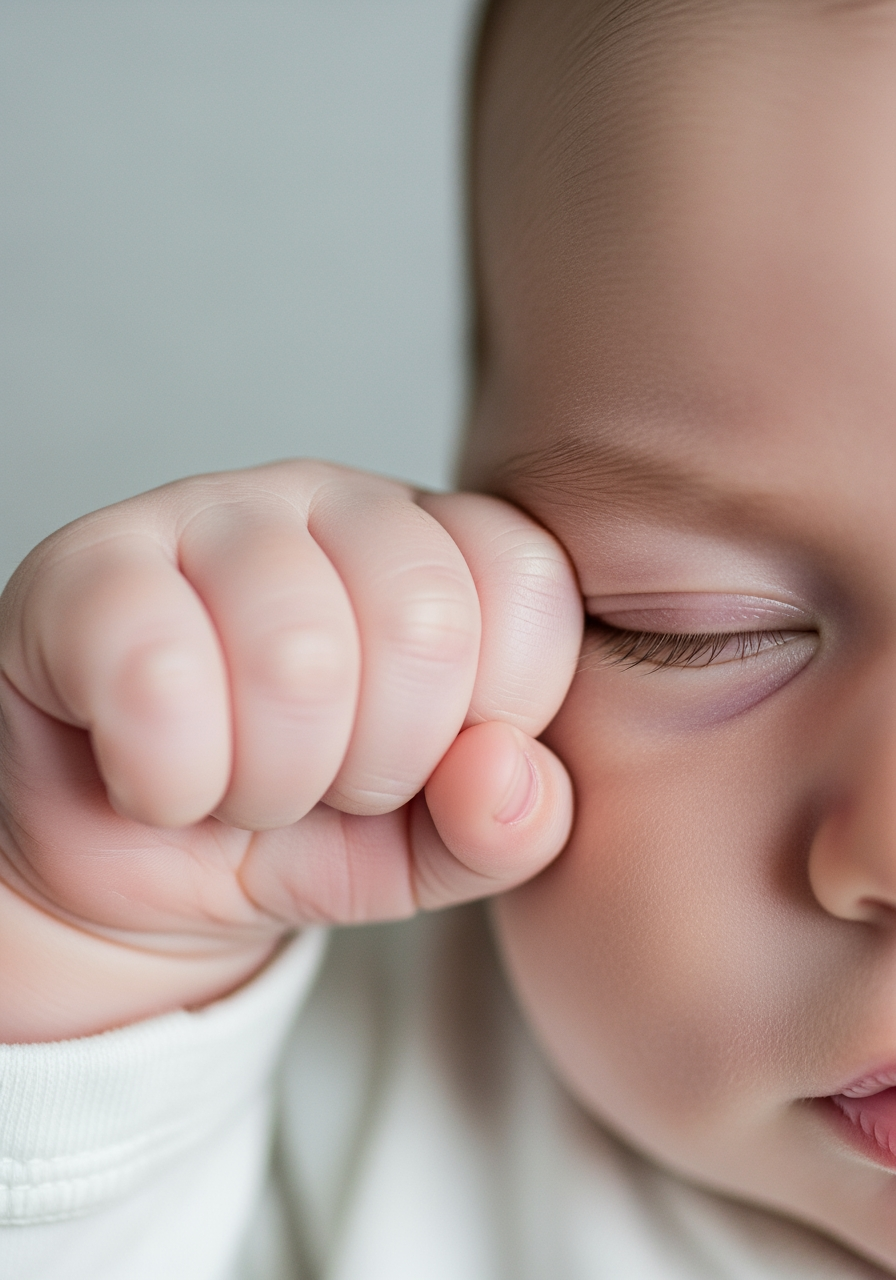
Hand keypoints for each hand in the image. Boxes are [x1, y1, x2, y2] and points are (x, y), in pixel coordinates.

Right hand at [0, 461, 581, 1039]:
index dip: (490, 718)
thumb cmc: (299, 824)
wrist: (138, 859)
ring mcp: (212, 514)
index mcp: (439, 546)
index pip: (528, 586)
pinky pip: (158, 678)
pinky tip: (159, 780)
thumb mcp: (431, 849)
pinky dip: (171, 781)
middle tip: (322, 785)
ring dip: (270, 785)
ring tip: (238, 786)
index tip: (425, 765)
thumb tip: (503, 773)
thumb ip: (508, 825)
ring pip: (297, 656)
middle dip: (379, 764)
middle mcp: (335, 503)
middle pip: (424, 623)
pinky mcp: (91, 567)